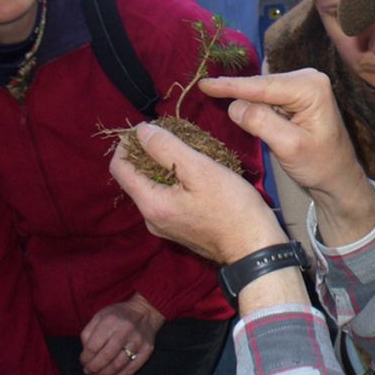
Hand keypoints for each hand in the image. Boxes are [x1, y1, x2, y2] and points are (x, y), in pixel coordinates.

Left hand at [79, 293, 164, 374]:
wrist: (146, 311)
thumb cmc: (119, 315)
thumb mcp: (100, 316)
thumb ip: (88, 332)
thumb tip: (85, 353)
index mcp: (111, 321)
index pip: (93, 346)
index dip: (85, 358)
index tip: (83, 361)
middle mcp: (125, 331)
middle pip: (105, 357)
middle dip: (93, 368)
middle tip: (88, 371)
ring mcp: (137, 341)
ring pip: (117, 365)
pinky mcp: (147, 350)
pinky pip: (131, 369)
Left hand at [110, 123, 286, 263]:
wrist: (254, 248)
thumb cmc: (231, 207)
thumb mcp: (200, 169)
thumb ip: (167, 148)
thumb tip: (142, 131)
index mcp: (151, 204)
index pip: (120, 168)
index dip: (128, 143)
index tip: (149, 126)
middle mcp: (151, 218)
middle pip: (136, 177)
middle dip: (149, 152)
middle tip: (174, 134)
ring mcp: (165, 226)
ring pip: (154, 187)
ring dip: (164, 165)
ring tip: (189, 150)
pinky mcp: (180, 229)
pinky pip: (168, 198)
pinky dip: (175, 180)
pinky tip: (197, 172)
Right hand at [200, 70, 374, 244]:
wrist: (337, 175)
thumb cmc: (320, 164)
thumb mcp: (289, 147)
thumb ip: (262, 123)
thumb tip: (235, 106)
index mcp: (311, 87)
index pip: (262, 86)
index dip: (231, 86)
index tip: (204, 84)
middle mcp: (308, 78)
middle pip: (260, 85)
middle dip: (235, 91)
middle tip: (203, 90)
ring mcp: (302, 85)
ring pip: (260, 90)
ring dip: (243, 99)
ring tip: (214, 97)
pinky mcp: (295, 95)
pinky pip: (266, 96)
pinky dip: (252, 104)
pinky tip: (235, 105)